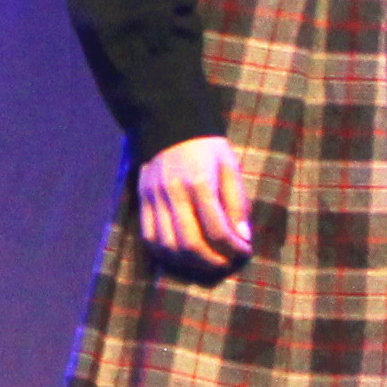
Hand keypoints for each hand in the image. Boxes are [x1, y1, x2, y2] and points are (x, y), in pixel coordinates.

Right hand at [132, 133, 255, 276]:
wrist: (170, 124)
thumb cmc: (207, 147)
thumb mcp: (230, 167)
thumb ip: (237, 202)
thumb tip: (243, 237)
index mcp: (200, 182)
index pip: (217, 229)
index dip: (233, 248)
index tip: (244, 251)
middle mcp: (173, 193)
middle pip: (189, 243)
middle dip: (211, 261)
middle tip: (226, 262)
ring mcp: (154, 198)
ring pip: (167, 246)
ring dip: (189, 263)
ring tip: (205, 261)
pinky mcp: (141, 200)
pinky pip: (148, 237)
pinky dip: (165, 254)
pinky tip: (181, 255)